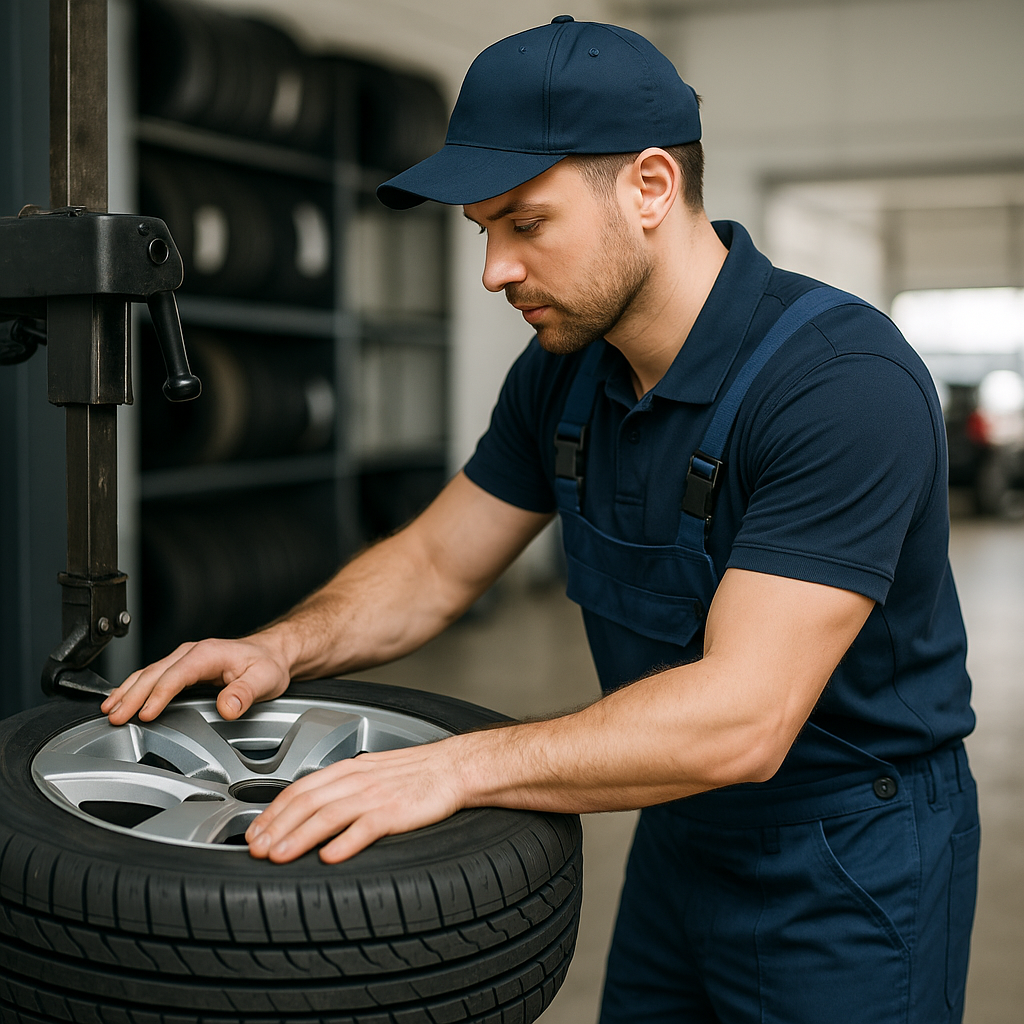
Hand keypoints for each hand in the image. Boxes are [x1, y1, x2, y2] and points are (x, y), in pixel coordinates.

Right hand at [100, 635, 291, 724]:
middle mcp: (192, 653)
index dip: (159, 695)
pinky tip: (122, 698)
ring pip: (148, 673)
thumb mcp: (264, 680)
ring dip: (127, 691)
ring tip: (110, 710)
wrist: (272, 654)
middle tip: (115, 717)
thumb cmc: (267, 665)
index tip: (146, 714)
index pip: (176, 675)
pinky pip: (153, 676)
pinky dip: (134, 687)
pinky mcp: (182, 667)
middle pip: (154, 674)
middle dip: (132, 695)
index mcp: (207, 654)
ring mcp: (185, 659)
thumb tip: (227, 707)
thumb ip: (244, 693)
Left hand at [244, 736, 468, 863]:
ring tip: (279, 856)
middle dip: (276, 827)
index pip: (300, 789)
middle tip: (255, 849)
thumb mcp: (371, 772)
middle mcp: (357, 780)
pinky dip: (345, 842)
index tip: (254, 832)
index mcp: (349, 769)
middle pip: (306, 802)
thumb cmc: (415, 773)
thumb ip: (341, 788)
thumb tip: (310, 809)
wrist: (454, 766)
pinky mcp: (397, 810)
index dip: (272, 812)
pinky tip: (330, 856)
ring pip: (328, 815)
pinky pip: (366, 827)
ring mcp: (376, 795)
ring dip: (299, 837)